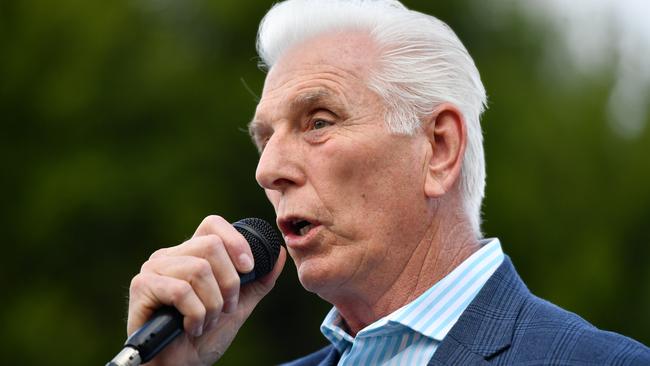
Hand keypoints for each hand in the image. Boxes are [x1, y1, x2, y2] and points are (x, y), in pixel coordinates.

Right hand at [127, 215, 285, 365]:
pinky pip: (181, 291)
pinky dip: (195, 315)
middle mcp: (170, 255)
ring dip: (212, 304)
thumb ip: (258, 280)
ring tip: (206, 321)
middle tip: (225, 308)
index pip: (213, 224)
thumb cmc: (203, 338)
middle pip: (211, 245)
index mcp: (190, 254)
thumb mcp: (238, 306)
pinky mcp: (142, 287)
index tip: (248, 269)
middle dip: (229, 282)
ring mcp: (154, 269)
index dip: (236, 242)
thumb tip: (278, 253)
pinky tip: (191, 327)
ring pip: (199, 269)